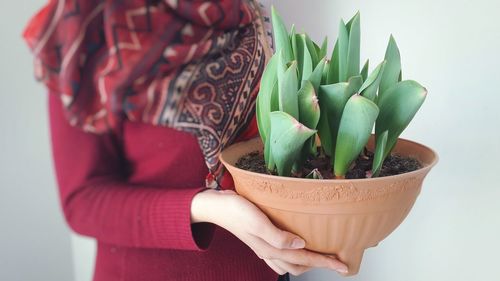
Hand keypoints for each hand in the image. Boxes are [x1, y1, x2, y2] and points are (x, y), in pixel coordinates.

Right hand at [191, 189, 347, 275]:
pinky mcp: (260, 240)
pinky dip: (292, 257)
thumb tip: (301, 245)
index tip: (343, 266)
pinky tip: (295, 247)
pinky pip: (280, 256)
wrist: (216, 206)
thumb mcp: (257, 221)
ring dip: (307, 262)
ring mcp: (263, 247)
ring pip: (290, 263)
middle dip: (319, 264)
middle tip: (336, 259)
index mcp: (271, 248)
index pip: (305, 258)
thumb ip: (278, 236)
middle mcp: (269, 251)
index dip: (326, 262)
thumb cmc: (235, 210)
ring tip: (321, 254)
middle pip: (300, 265)